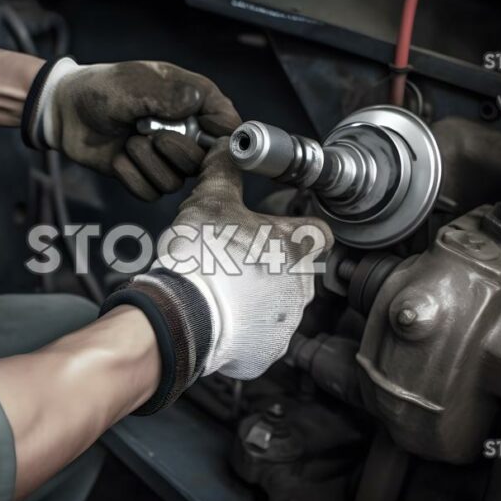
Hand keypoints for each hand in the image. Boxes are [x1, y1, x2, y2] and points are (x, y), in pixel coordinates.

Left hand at [22, 58, 240, 200]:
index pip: (227, 123)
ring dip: (148, 163)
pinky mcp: (144, 175)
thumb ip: (169, 95)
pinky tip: (118, 158)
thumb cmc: (101, 89)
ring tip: (129, 142)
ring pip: (176, 181)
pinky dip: (131, 176)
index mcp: (190, 101)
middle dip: (177, 152)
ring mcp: (164, 156)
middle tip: (152, 135)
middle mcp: (183, 131)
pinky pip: (150, 192)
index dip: (224, 136)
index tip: (210, 140)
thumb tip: (198, 103)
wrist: (66, 112)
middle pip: (204, 161)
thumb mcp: (135, 84)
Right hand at [100, 139, 332, 413]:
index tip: (274, 228)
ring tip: (224, 288)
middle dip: (271, 263)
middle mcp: (303, 288)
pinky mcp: (267, 352)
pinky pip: (262, 336)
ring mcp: (287, 324)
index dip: (296, 226)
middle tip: (236, 257)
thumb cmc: (202, 256)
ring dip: (258, 296)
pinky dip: (245, 328)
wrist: (181, 312)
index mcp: (299, 246)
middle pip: (296, 269)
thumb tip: (228, 148)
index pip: (319, 231)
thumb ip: (224, 170)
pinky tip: (222, 316)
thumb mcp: (211, 200)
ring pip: (280, 304)